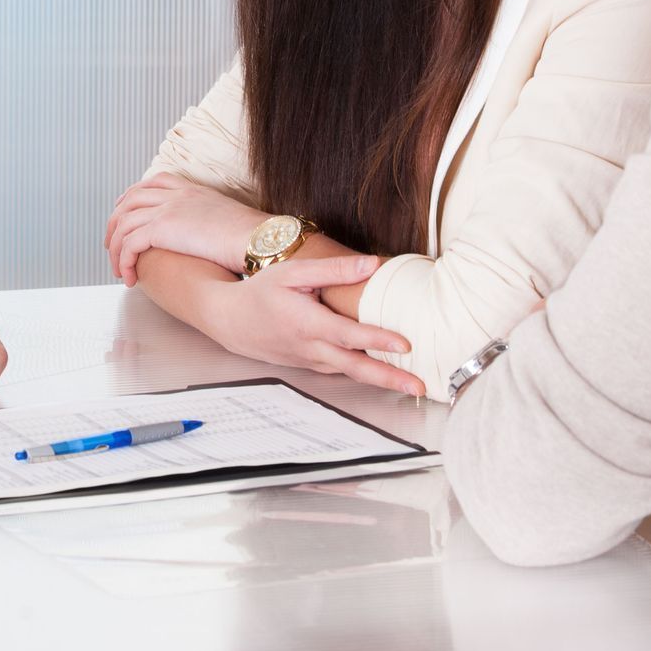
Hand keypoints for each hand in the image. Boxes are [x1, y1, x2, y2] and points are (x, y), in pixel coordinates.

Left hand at [104, 173, 265, 284]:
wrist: (257, 239)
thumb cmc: (251, 237)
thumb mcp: (227, 219)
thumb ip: (210, 221)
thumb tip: (209, 236)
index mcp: (191, 189)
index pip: (152, 182)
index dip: (131, 196)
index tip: (123, 210)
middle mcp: (175, 195)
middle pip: (130, 200)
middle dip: (115, 223)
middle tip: (110, 245)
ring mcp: (167, 208)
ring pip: (124, 223)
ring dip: (115, 249)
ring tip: (119, 270)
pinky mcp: (162, 228)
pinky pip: (129, 244)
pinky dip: (124, 262)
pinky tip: (130, 278)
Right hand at [196, 255, 425, 395]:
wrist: (230, 320)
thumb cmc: (261, 292)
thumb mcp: (293, 273)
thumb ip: (333, 270)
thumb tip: (372, 264)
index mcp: (307, 323)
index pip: (348, 334)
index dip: (377, 339)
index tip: (405, 344)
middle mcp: (310, 347)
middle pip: (355, 367)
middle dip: (389, 378)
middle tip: (419, 386)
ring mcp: (311, 361)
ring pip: (351, 373)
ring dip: (381, 380)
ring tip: (412, 384)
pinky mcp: (311, 366)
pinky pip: (341, 370)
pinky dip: (364, 375)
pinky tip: (385, 374)